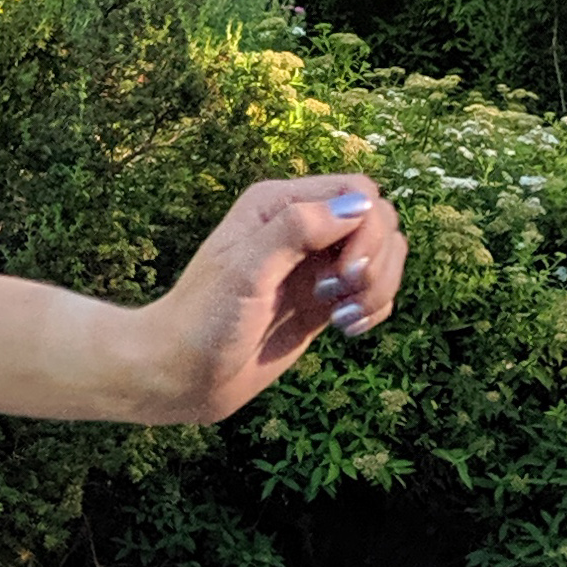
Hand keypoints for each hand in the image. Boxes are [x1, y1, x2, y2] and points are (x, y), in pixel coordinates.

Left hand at [139, 175, 406, 423]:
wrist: (182, 375)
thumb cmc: (203, 320)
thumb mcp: (245, 270)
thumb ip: (296, 230)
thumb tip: (359, 204)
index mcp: (278, 204)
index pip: (358, 192)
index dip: (368, 228)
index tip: (345, 273)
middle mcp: (302, 227)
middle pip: (381, 219)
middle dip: (377, 260)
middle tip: (340, 297)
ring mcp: (315, 265)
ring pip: (385, 254)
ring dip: (380, 286)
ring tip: (344, 318)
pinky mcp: (324, 300)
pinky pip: (375, 290)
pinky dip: (375, 307)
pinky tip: (347, 329)